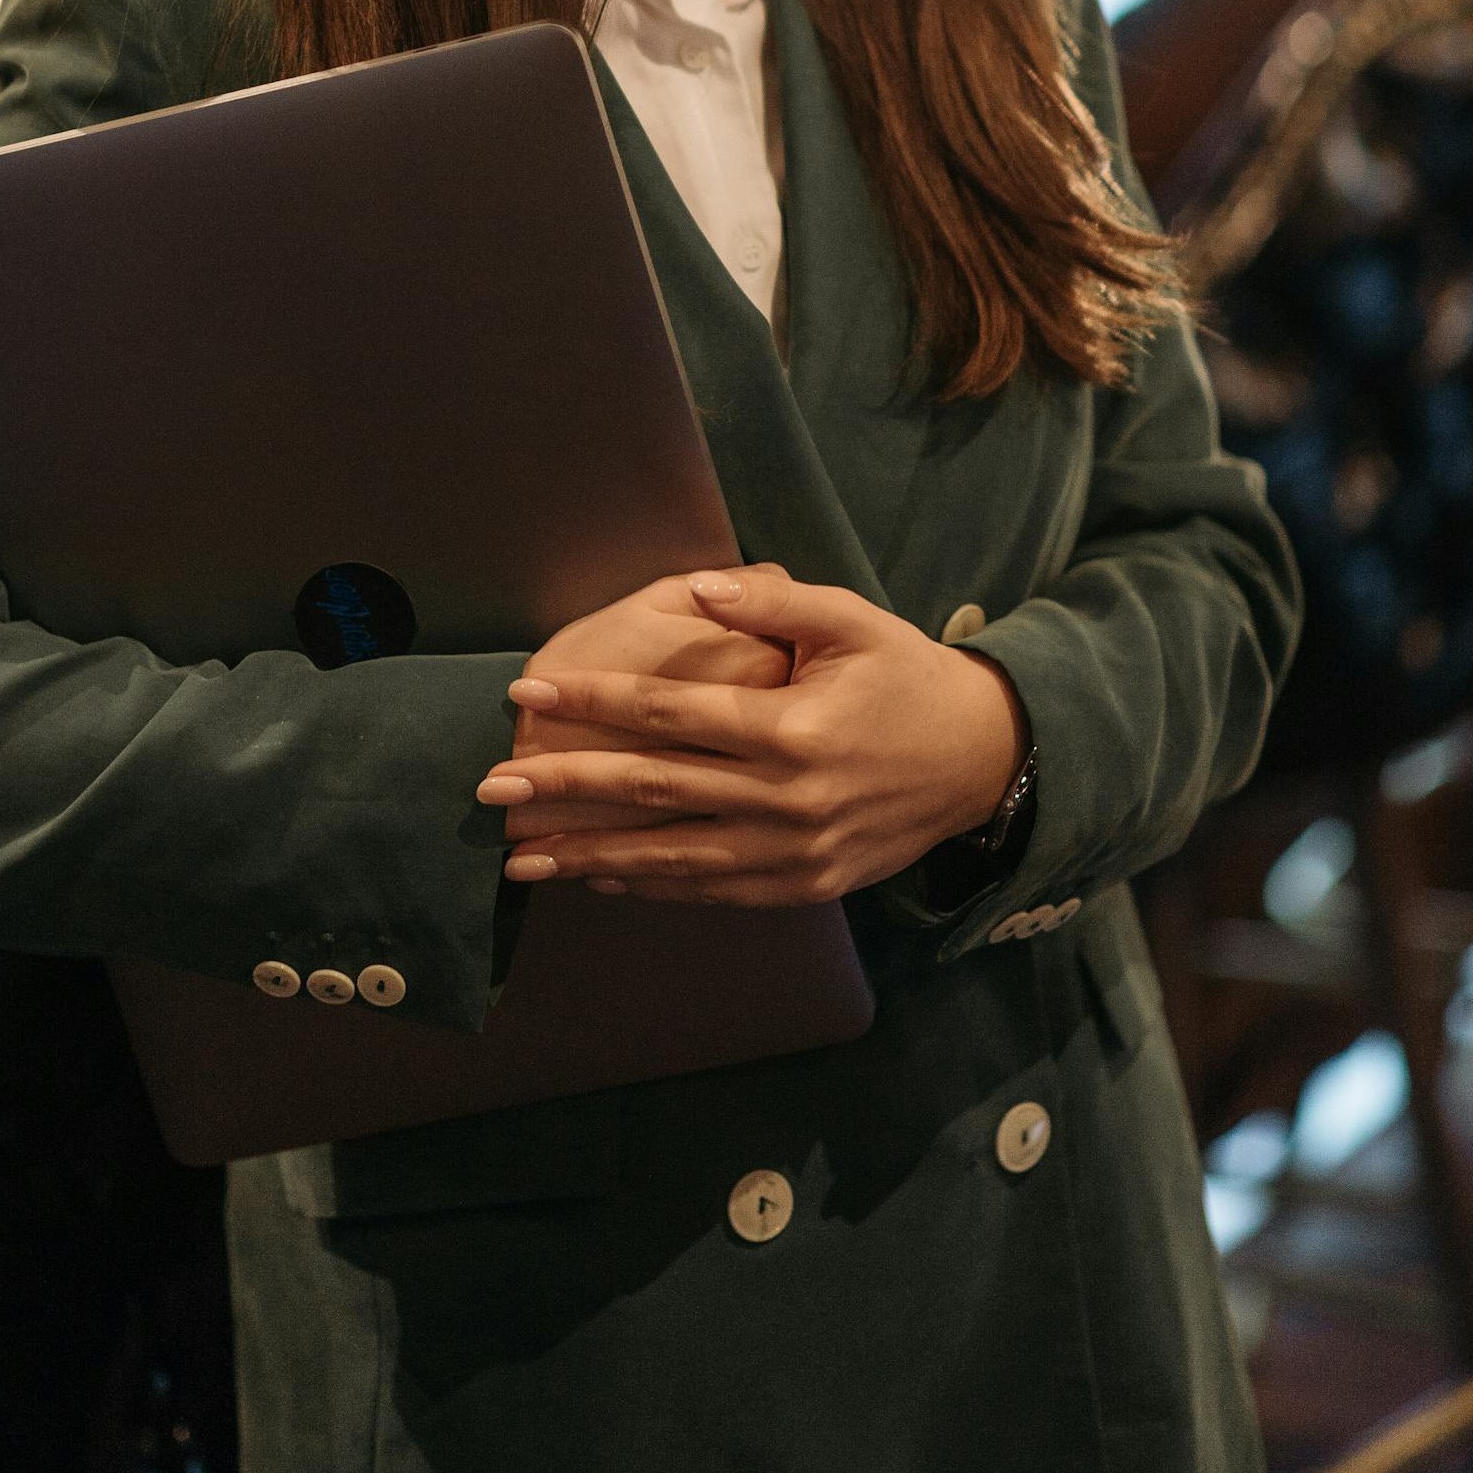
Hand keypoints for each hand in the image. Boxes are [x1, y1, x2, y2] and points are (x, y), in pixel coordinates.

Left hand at [478, 569, 1028, 903]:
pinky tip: (596, 876)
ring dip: (589, 855)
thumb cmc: (906, 677)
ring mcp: (793, 853)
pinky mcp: (801, 887)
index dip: (591, 703)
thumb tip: (696, 583)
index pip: (667, 715)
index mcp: (792, 726)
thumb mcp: (853, 620)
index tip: (526, 696)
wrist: (980, 762)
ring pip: (671, 856)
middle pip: (653, 790)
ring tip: (519, 855)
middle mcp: (786, 798)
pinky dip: (648, 884)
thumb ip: (772, 602)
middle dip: (565, 787)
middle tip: (491, 788)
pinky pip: (710, 889)